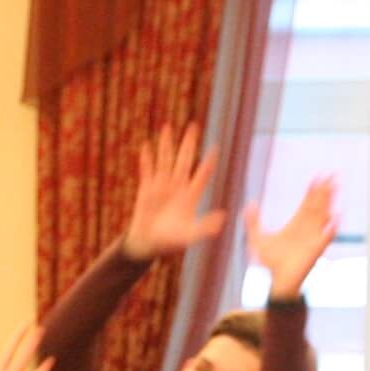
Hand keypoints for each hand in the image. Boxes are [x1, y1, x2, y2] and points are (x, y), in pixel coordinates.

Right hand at [122, 122, 226, 262]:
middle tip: (193, 126)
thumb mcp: (189, 236)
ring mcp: (161, 186)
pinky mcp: (146, 189)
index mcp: (190, 196)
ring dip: (166, 145)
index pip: (202, 175)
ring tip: (167, 127)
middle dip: (188, 144)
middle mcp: (177, 187)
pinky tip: (146, 146)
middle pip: (184, 160)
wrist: (147, 244)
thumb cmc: (169, 242)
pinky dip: (146, 159)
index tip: (216, 147)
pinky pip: (147, 170)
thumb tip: (223, 218)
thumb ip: (205, 227)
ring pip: (165, 160)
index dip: (208, 162)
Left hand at [244, 176, 338, 296]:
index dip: (312, 190)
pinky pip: (325, 238)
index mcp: (296, 224)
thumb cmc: (271, 263)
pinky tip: (335, 218)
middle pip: (318, 205)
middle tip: (332, 175)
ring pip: (323, 216)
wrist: (277, 282)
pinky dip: (330, 229)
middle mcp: (307, 229)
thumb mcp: (258, 238)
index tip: (318, 176)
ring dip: (329, 202)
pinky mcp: (315, 250)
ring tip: (335, 188)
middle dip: (325, 191)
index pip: (307, 203)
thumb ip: (253, 221)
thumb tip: (250, 203)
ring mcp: (313, 238)